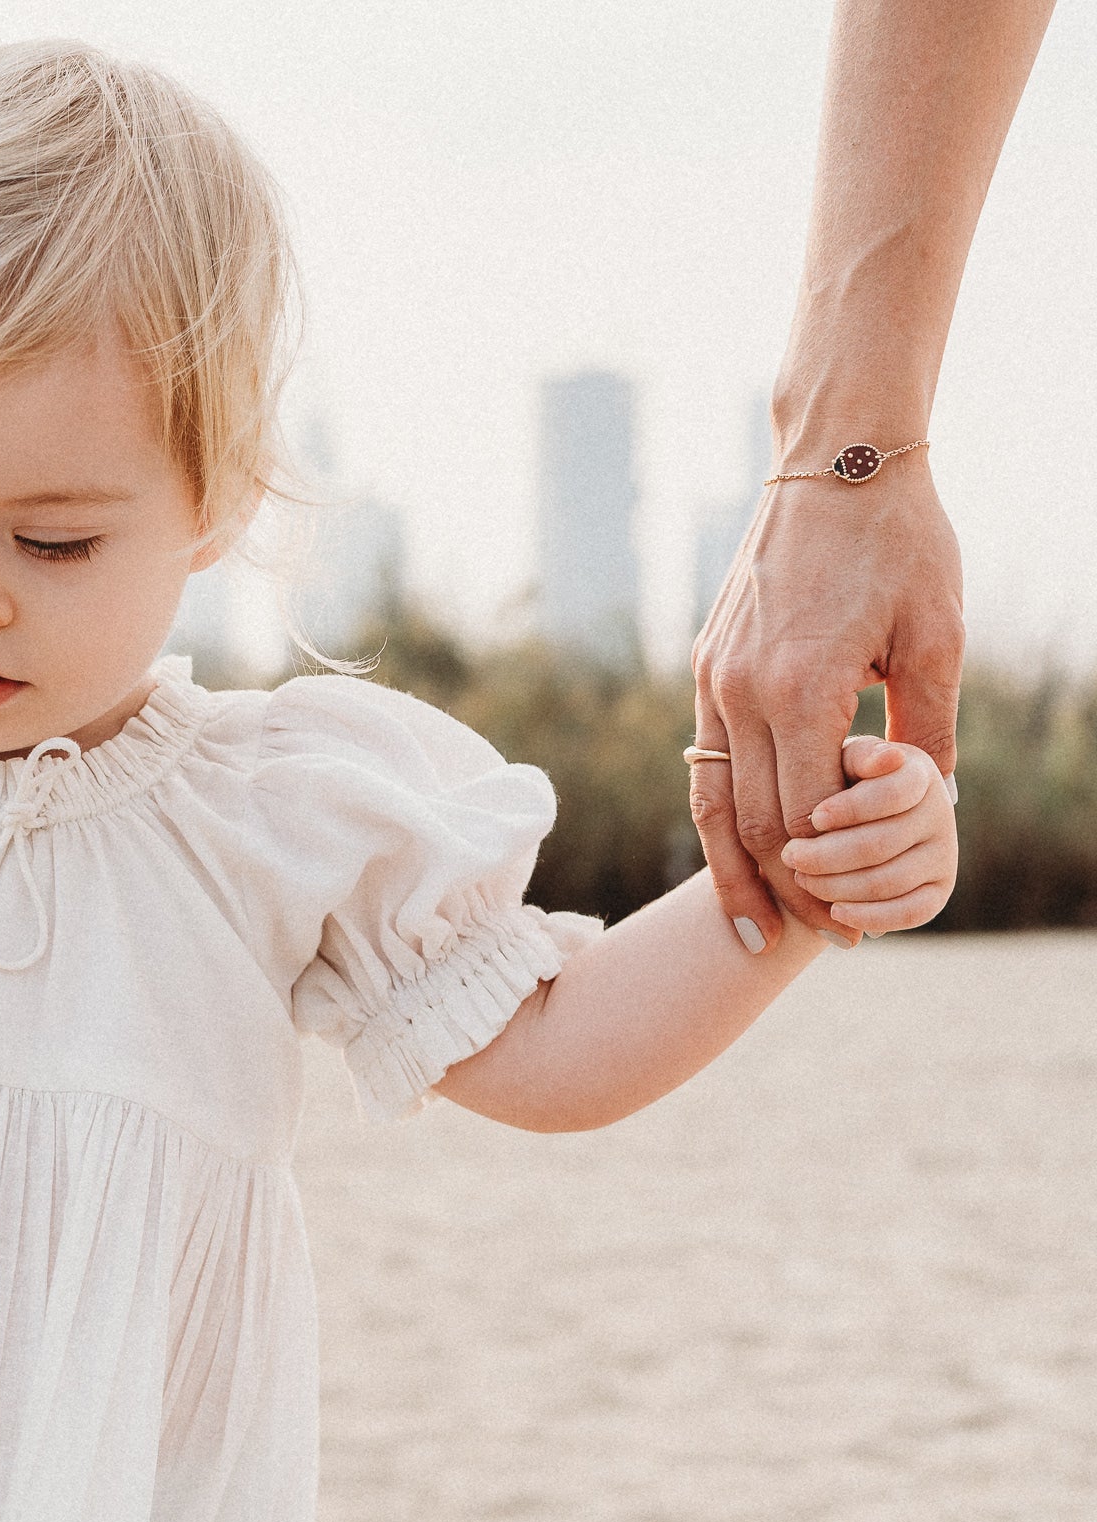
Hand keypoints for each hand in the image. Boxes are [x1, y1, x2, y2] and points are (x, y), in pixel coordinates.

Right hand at [691, 457, 963, 948]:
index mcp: (802, 686)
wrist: (835, 460)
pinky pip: (705, 765)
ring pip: (713, 805)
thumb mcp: (937, 637)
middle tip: (825, 939)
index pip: (807, 816)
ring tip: (757, 932)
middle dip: (790, 893)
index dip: (832, 878)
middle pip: (755, 825)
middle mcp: (743, 691)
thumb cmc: (901, 542)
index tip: (858, 921)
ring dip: (736, 876)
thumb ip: (929, 732)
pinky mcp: (708, 668)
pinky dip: (721, 822)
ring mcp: (715, 680)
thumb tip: (937, 811)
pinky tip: (739, 859)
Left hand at [779, 734, 956, 932]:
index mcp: (918, 772)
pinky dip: (869, 917)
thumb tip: (887, 760)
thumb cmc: (839, 784)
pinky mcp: (939, 891)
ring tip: (801, 879)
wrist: (857, 823)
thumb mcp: (841, 762)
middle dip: (827, 855)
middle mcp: (940, 811)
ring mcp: (944, 853)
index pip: (892, 793)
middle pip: (881, 844)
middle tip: (790, 857)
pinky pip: (910, 913)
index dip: (851, 809)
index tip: (813, 818)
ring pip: (887, 881)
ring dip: (836, 886)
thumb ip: (856, 759)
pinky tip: (835, 911)